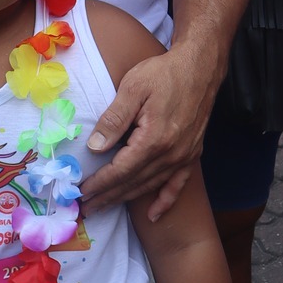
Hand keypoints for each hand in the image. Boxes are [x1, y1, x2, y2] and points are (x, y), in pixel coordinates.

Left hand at [80, 43, 219, 217]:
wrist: (200, 67)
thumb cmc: (163, 74)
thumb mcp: (133, 88)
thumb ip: (114, 119)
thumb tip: (95, 147)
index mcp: (154, 139)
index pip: (120, 170)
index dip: (100, 183)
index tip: (82, 192)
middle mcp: (171, 154)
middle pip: (133, 182)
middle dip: (108, 196)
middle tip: (87, 208)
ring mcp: (184, 156)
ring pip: (150, 185)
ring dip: (126, 198)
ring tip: (106, 206)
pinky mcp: (192, 153)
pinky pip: (178, 185)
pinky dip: (165, 201)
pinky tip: (153, 215)